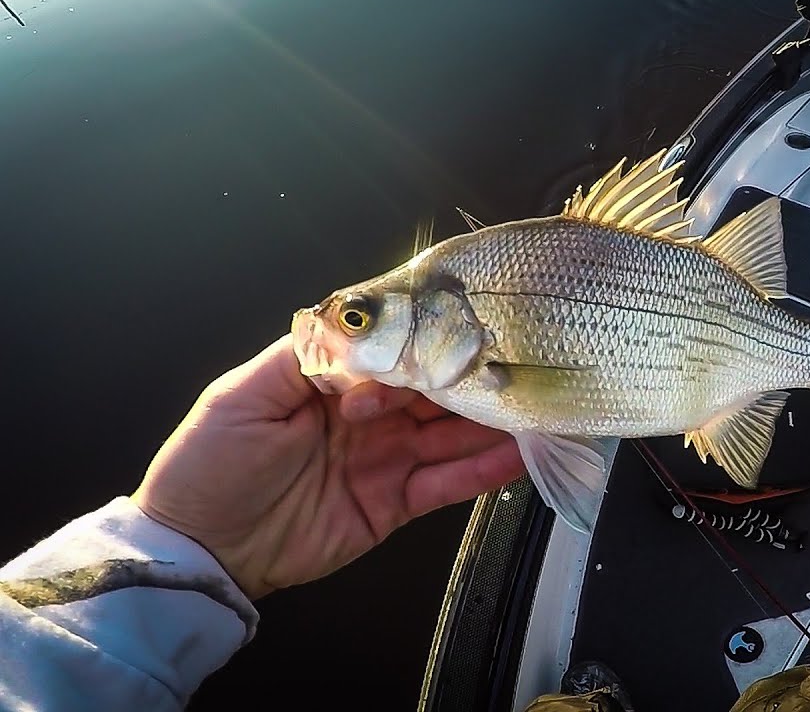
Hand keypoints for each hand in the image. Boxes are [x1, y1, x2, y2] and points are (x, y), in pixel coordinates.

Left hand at [131, 334, 524, 599]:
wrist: (201, 549)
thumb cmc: (209, 463)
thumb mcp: (246, 394)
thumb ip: (308, 358)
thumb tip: (366, 333)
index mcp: (333, 382)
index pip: (395, 355)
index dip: (424, 348)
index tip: (455, 341)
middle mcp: (368, 416)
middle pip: (433, 391)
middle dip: (472, 378)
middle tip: (518, 366)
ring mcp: (385, 459)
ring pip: (450, 434)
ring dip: (490, 422)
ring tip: (534, 407)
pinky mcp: (395, 504)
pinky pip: (447, 484)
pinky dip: (483, 471)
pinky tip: (518, 455)